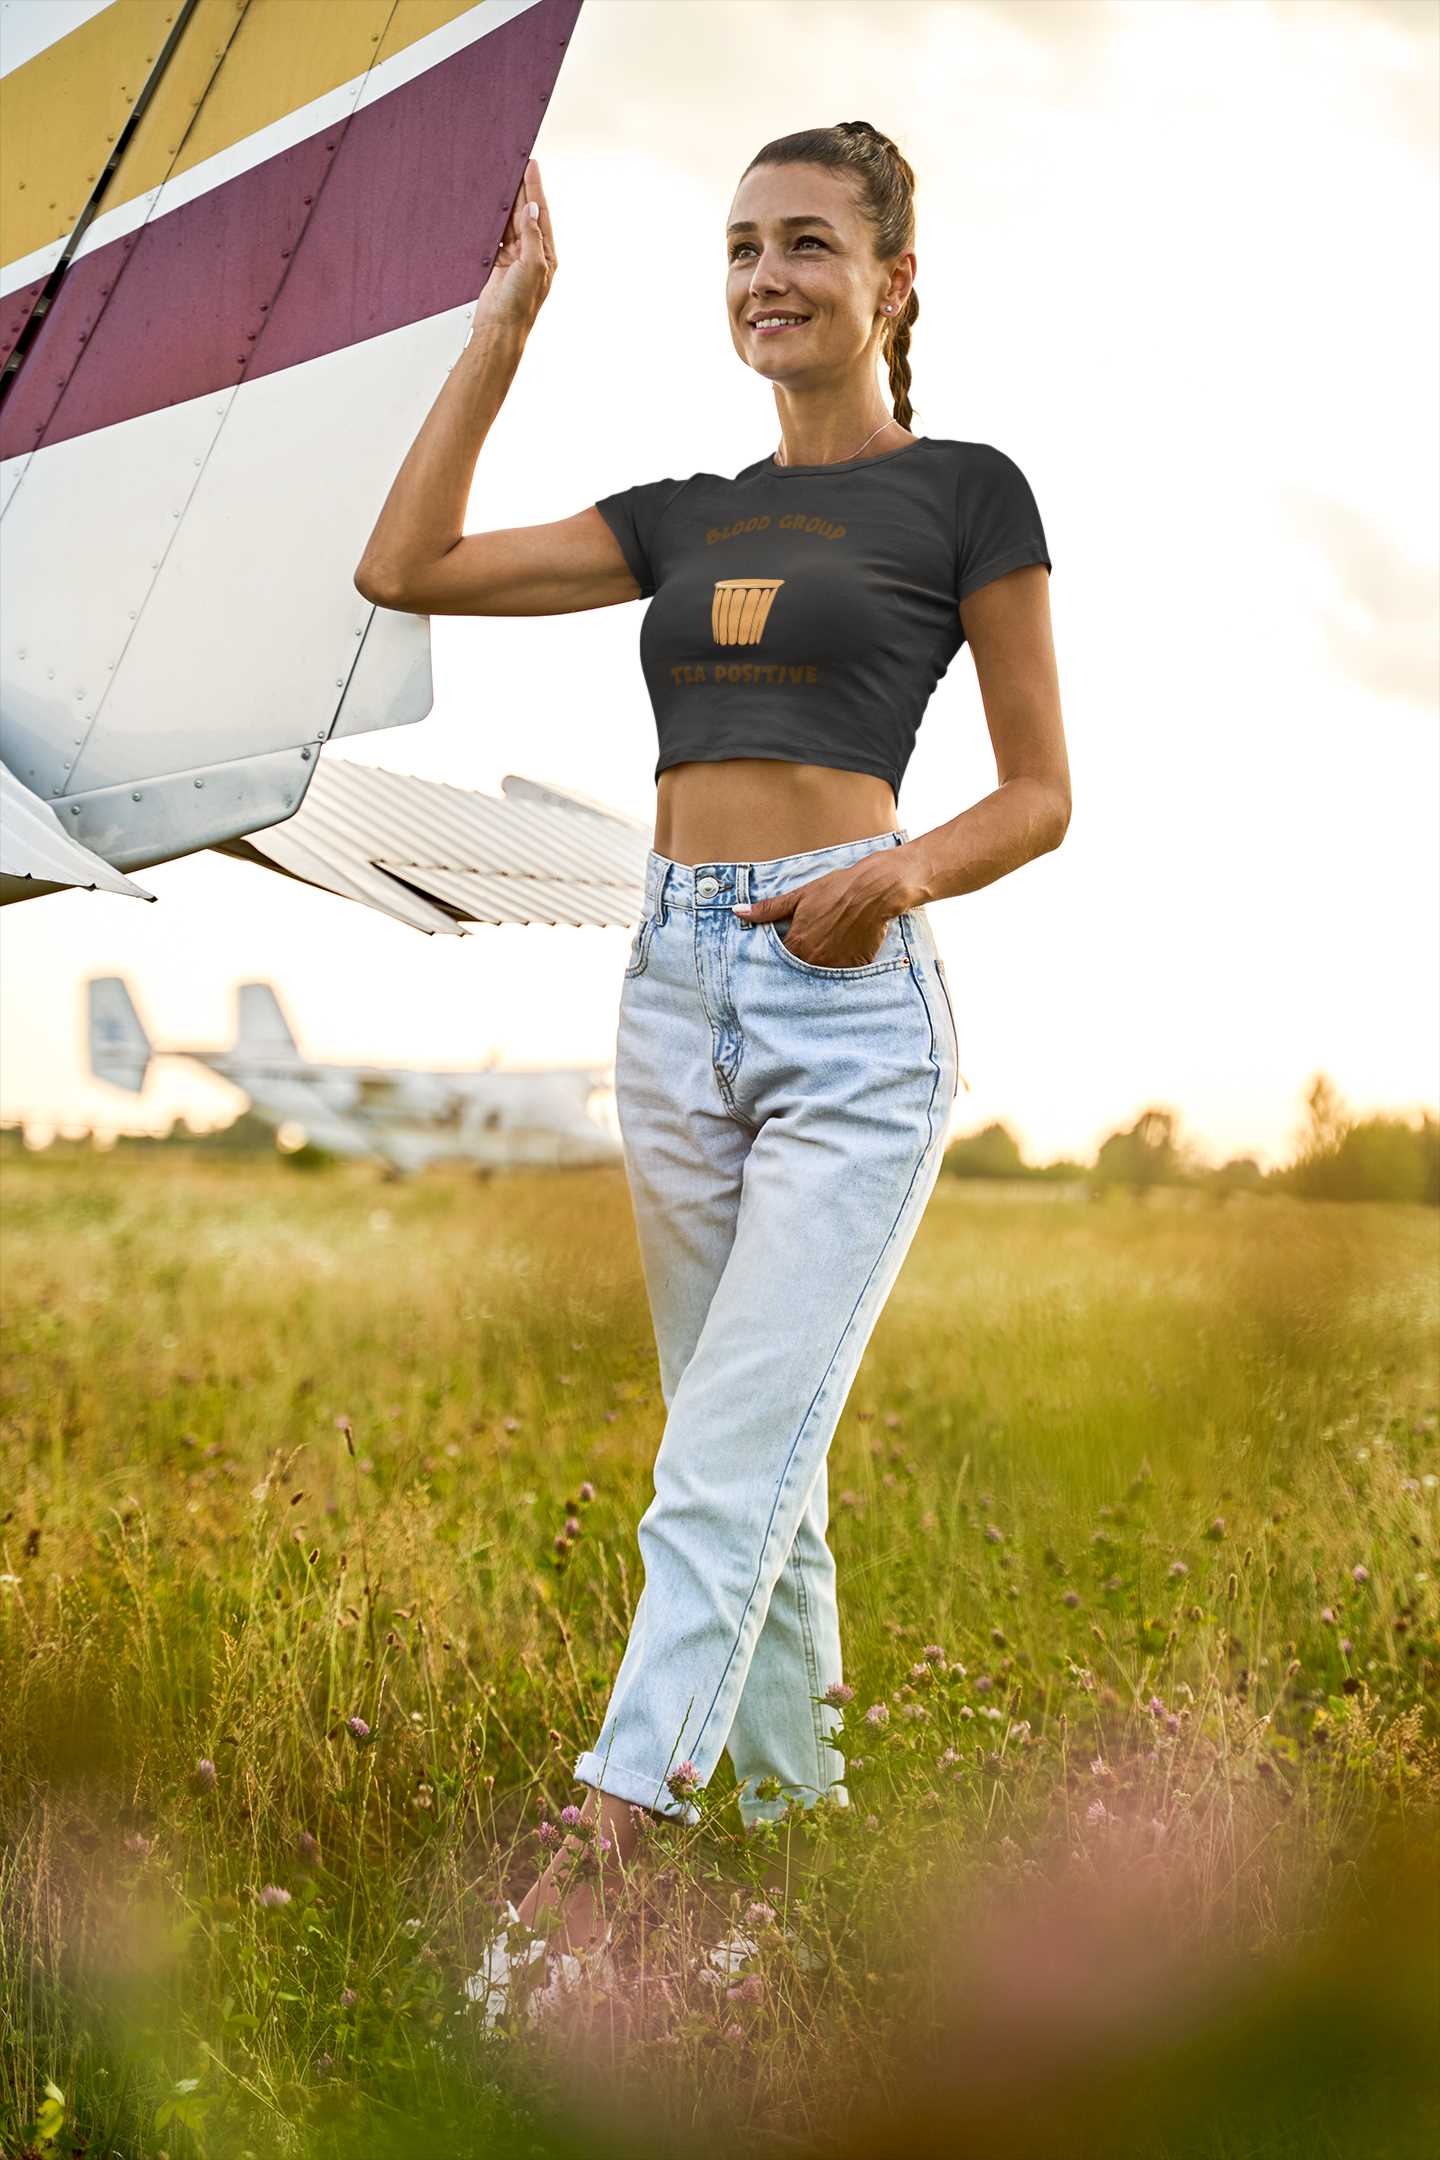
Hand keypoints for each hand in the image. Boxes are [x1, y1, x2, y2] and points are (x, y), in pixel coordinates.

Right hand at [475, 158, 554, 335]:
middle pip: (525, 213)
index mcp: (546, 255)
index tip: (531, 165)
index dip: (536, 188)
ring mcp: (514, 257)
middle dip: (521, 189)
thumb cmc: (519, 305)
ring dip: (504, 201)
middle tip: (515, 163)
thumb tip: (531, 209)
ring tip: (500, 177)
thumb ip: (531, 236)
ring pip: (508, 221)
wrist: (499, 328)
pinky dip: (491, 220)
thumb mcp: (532, 266)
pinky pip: (494, 234)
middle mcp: (532, 253)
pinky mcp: (497, 262)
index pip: (541, 214)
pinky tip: (488, 205)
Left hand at [734, 861, 904, 968]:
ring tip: (826, 949)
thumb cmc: (836, 889)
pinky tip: (843, 951)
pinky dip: (840, 967)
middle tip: (809, 947)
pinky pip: (842, 975)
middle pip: (798, 970)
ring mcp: (836, 965)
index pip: (779, 960)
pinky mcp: (855, 966)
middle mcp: (815, 959)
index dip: (780, 954)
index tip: (786, 947)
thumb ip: (768, 910)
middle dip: (799, 962)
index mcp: (797, 943)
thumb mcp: (799, 896)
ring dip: (819, 966)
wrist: (874, 890)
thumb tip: (738, 911)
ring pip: (820, 974)